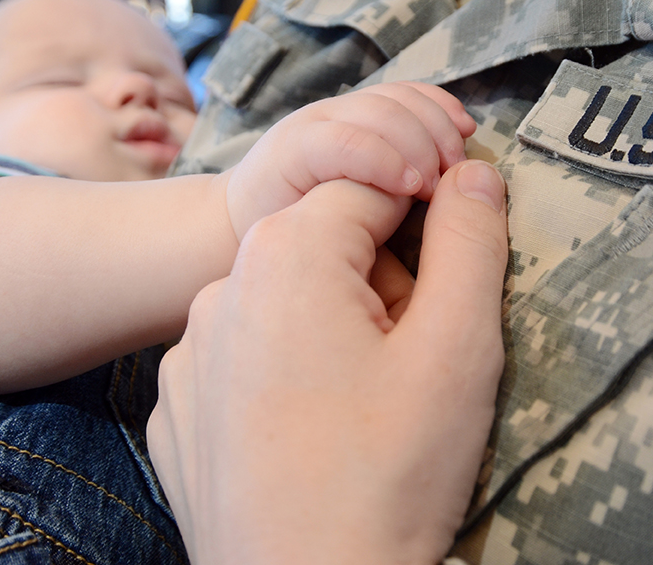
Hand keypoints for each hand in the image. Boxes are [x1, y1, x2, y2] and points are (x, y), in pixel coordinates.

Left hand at [149, 160, 507, 564]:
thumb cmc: (386, 479)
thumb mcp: (457, 350)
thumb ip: (470, 243)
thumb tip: (472, 174)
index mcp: (287, 253)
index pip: (373, 189)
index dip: (427, 225)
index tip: (453, 283)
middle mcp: (220, 290)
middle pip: (327, 247)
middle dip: (384, 286)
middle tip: (416, 365)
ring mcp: (190, 355)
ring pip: (286, 305)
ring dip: (335, 332)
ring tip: (367, 411)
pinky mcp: (180, 411)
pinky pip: (246, 362)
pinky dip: (286, 379)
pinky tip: (315, 438)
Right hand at [223, 82, 475, 239]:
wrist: (229, 241)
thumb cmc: (308, 231)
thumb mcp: (367, 202)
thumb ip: (404, 185)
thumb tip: (466, 188)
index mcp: (356, 122)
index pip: (409, 94)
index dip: (443, 110)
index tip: (470, 141)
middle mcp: (335, 115)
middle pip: (401, 100)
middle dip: (438, 132)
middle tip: (455, 175)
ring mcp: (312, 128)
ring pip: (380, 113)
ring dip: (419, 145)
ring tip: (434, 186)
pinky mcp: (290, 151)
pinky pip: (345, 142)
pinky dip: (384, 159)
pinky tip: (407, 186)